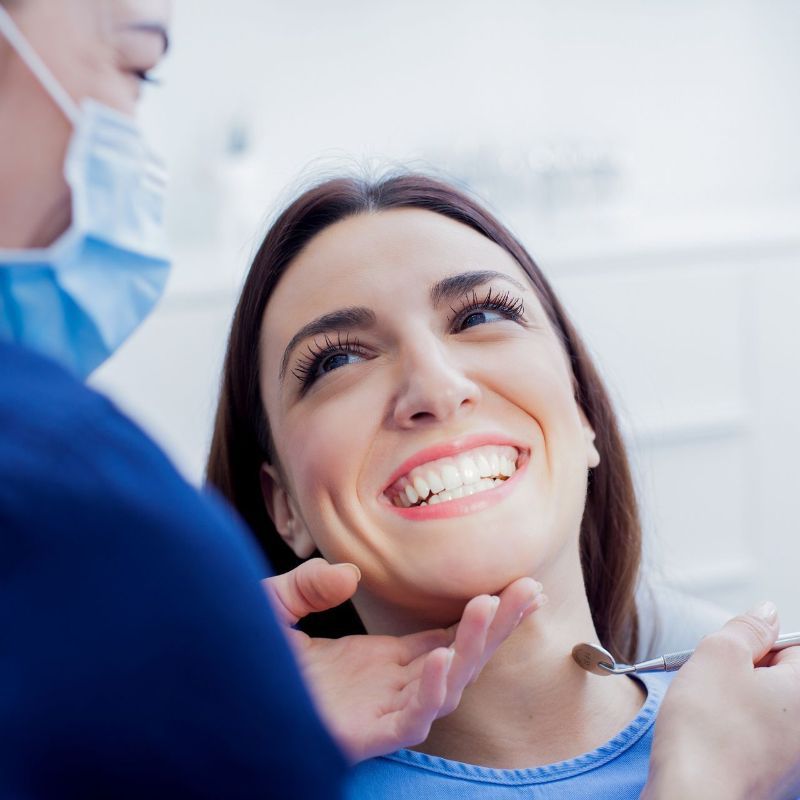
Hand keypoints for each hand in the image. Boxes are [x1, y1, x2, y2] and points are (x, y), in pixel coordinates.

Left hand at [262, 558, 545, 762]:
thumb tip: (350, 574)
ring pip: (445, 687)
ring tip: (490, 607)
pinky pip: (409, 720)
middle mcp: (387, 686)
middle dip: (498, 627)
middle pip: (459, 656)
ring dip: (471, 649)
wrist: (211, 696)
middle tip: (531, 590)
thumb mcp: (275, 606)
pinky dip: (430, 693)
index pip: (444, 635)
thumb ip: (308, 585)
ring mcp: (377, 711)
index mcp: (378, 660)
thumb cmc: (243, 660)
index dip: (481, 615)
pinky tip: (440, 657)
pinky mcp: (361, 736)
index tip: (517, 586)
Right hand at [643, 602, 799, 799]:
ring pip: (762, 710)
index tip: (730, 654)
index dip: (754, 644)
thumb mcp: (719, 653)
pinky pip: (752, 741)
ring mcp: (792, 760)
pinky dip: (730, 734)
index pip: (791, 646)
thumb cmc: (707, 730)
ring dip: (734, 704)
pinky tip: (708, 738)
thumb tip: (766, 613)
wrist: (693, 797)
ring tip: (706, 710)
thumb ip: (745, 627)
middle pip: (778, 680)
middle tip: (714, 679)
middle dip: (744, 673)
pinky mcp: (770, 780)